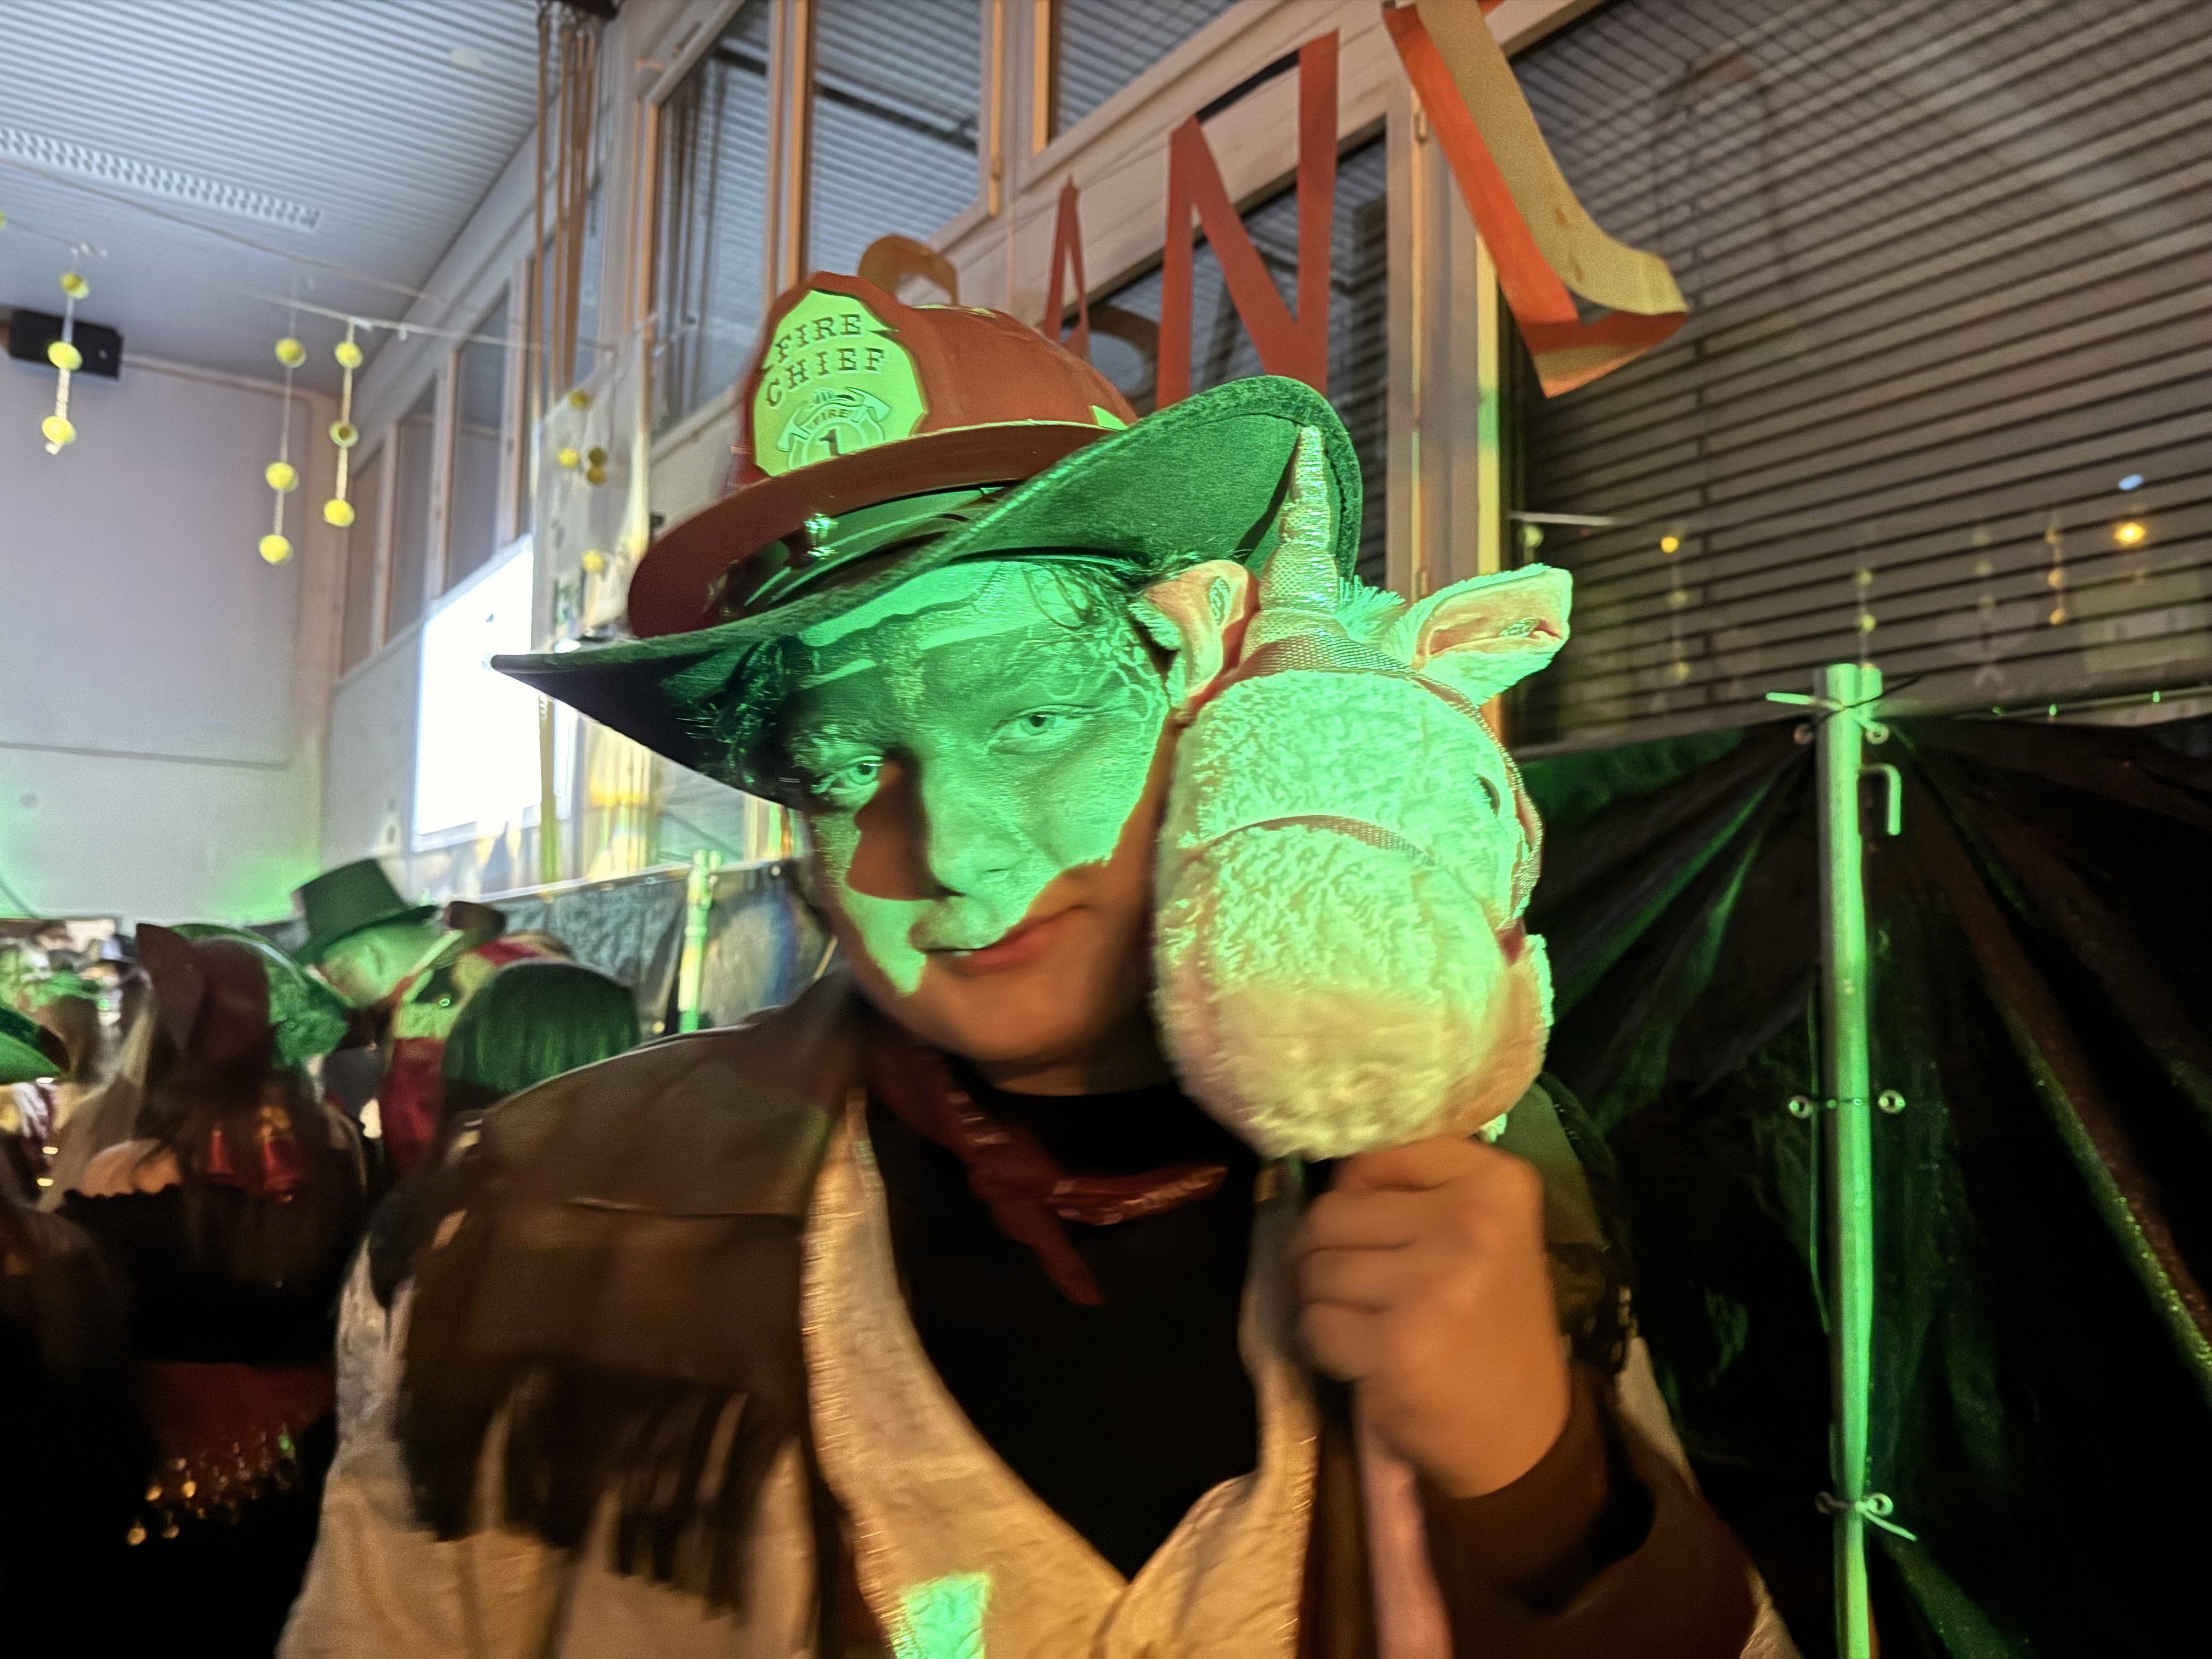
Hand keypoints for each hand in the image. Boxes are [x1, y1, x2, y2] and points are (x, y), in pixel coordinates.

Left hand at [1293, 1135, 1570, 1496]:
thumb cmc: (1488, 1322)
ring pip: (1315, 1267)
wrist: (1524, 1432)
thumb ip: (1414, 1188)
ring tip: (1364, 1322)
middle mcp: (1471, 1223)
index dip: (1354, 1194)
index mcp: (1496, 1182)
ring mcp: (1435, 1285)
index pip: (1373, 1153)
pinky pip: (1315, 1323)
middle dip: (1323, 1251)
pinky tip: (1364, 1358)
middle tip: (1358, 1287)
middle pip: (1331, 1211)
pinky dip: (1323, 1344)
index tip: (1375, 1229)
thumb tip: (1328, 1168)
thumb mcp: (1482, 1232)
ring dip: (1321, 1300)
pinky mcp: (1398, 1345)